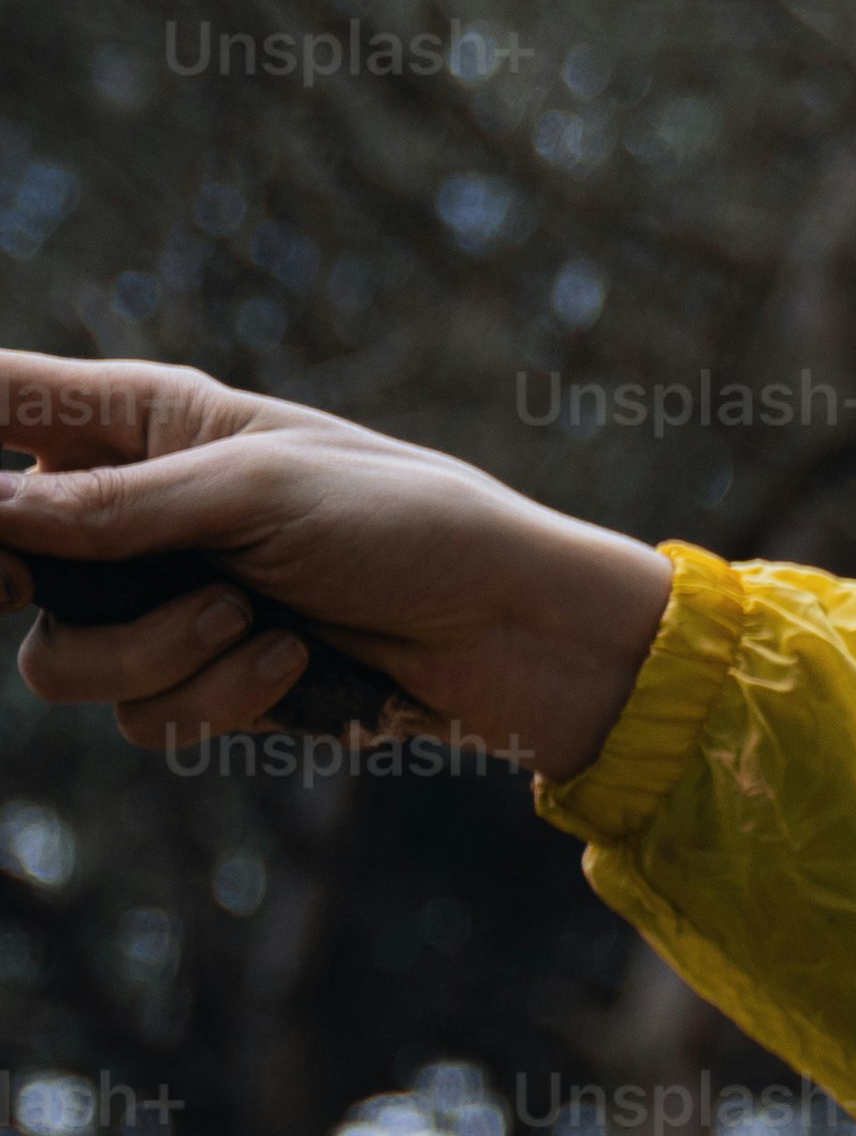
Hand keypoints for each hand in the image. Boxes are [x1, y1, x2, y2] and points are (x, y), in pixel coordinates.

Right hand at [1, 352, 675, 780]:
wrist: (523, 635)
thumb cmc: (412, 525)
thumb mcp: (261, 491)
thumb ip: (116, 506)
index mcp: (141, 422)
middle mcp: (134, 510)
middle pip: (1, 560)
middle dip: (21, 581)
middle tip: (39, 584)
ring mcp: (164, 602)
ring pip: (62, 659)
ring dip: (152, 652)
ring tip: (252, 621)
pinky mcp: (207, 680)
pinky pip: (142, 714)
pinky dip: (215, 698)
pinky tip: (292, 664)